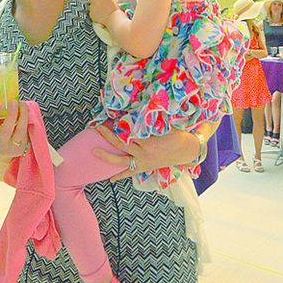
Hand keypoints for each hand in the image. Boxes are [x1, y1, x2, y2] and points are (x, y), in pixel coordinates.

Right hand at [0, 100, 29, 178]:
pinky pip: (25, 131)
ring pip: (20, 131)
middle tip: (14, 101)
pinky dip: (26, 120)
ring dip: (23, 115)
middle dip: (11, 114)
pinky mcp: (22, 148)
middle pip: (7, 130)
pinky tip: (25, 111)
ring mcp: (12, 148)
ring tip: (22, 103)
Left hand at [89, 0, 119, 25]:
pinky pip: (92, 12)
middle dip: (96, 1)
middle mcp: (93, 1)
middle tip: (103, 5)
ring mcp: (91, 8)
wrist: (112, 18)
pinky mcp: (91, 14)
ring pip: (92, 6)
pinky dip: (95, 13)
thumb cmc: (113, 8)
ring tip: (103, 11)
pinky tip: (101, 15)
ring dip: (96, 7)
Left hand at [92, 122, 216, 182]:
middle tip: (97, 127)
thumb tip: (146, 104)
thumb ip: (155, 116)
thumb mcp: (169, 123)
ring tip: (93, 150)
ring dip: (107, 156)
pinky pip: (130, 172)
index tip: (107, 118)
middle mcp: (144, 153)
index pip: (128, 132)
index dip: (117, 126)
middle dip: (107, 136)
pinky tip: (110, 178)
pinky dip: (120, 175)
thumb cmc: (179, 134)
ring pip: (121, 161)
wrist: (188, 150)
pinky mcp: (145, 167)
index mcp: (149, 141)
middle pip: (121, 144)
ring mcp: (143, 162)